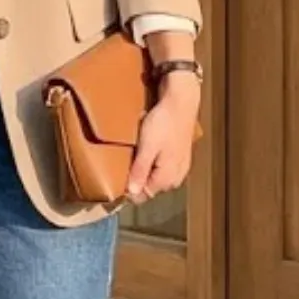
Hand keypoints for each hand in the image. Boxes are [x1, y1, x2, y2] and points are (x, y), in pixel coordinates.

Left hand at [126, 74, 200, 205]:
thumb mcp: (147, 147)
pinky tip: (149, 150)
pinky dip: (154, 163)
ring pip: (157, 178)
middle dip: (137, 179)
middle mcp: (176, 177)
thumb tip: (132, 193)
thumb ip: (140, 171)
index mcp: (167, 178)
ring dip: (145, 171)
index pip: (142, 196)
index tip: (117, 177)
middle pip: (150, 188)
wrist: (182, 103)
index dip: (128, 189)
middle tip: (124, 163)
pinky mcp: (181, 157)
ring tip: (136, 155)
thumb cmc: (163, 124)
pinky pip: (163, 168)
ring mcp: (181, 167)